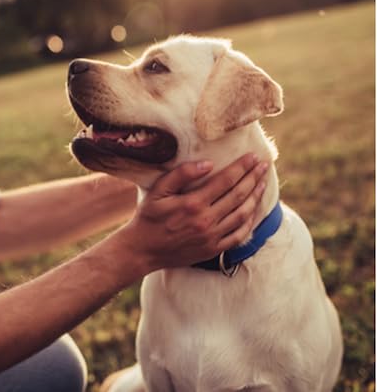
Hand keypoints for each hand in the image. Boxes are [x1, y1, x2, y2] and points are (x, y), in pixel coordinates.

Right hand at [116, 153, 267, 273]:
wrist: (142, 250)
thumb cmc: (148, 217)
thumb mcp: (158, 191)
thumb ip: (181, 175)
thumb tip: (208, 164)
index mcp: (192, 203)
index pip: (225, 181)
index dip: (242, 167)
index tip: (253, 156)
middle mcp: (206, 220)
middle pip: (238, 195)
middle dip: (254, 178)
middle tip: (264, 165)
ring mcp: (211, 237)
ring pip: (242, 214)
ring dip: (255, 197)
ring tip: (263, 183)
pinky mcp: (213, 250)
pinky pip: (239, 235)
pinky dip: (250, 222)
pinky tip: (254, 210)